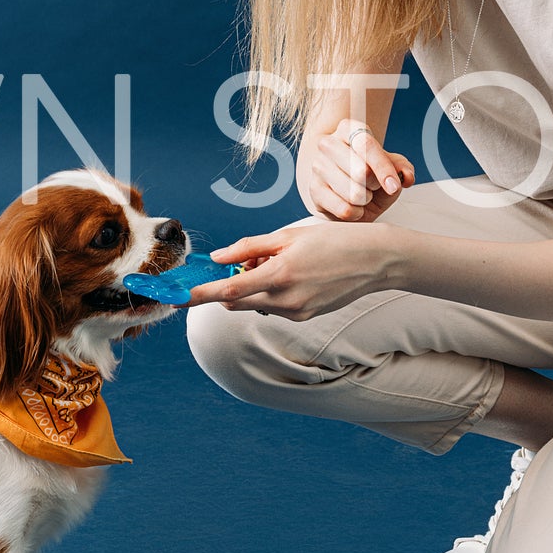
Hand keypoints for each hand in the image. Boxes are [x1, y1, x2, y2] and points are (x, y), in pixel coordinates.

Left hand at [188, 222, 404, 321]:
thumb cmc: (332, 240)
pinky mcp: (305, 318)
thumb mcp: (288, 235)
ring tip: (278, 261)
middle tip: (243, 261)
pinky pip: (274, 307)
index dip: (198, 294)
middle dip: (227, 285)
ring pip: (254, 303)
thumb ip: (249, 247)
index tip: (175, 297)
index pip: (227, 290)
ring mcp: (296, 313)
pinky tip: (294, 273)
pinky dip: (270, 292)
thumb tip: (218, 257)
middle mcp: (285, 300)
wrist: (376, 260)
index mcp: (278, 275)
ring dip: (251, 287)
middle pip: (235, 301)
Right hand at [305, 117, 415, 220]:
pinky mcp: (313, 190)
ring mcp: (318, 167)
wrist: (343, 187)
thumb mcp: (388, 167)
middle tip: (373, 185)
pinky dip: (356, 213)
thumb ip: (402, 168)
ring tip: (362, 195)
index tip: (394, 186)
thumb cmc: (368, 174)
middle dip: (374, 185)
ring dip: (365, 200)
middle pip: (360, 171)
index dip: (383, 168)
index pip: (366, 145)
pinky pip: (344, 209)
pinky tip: (353, 206)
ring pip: (353, 193)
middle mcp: (328, 144)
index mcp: (348, 128)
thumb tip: (407, 177)